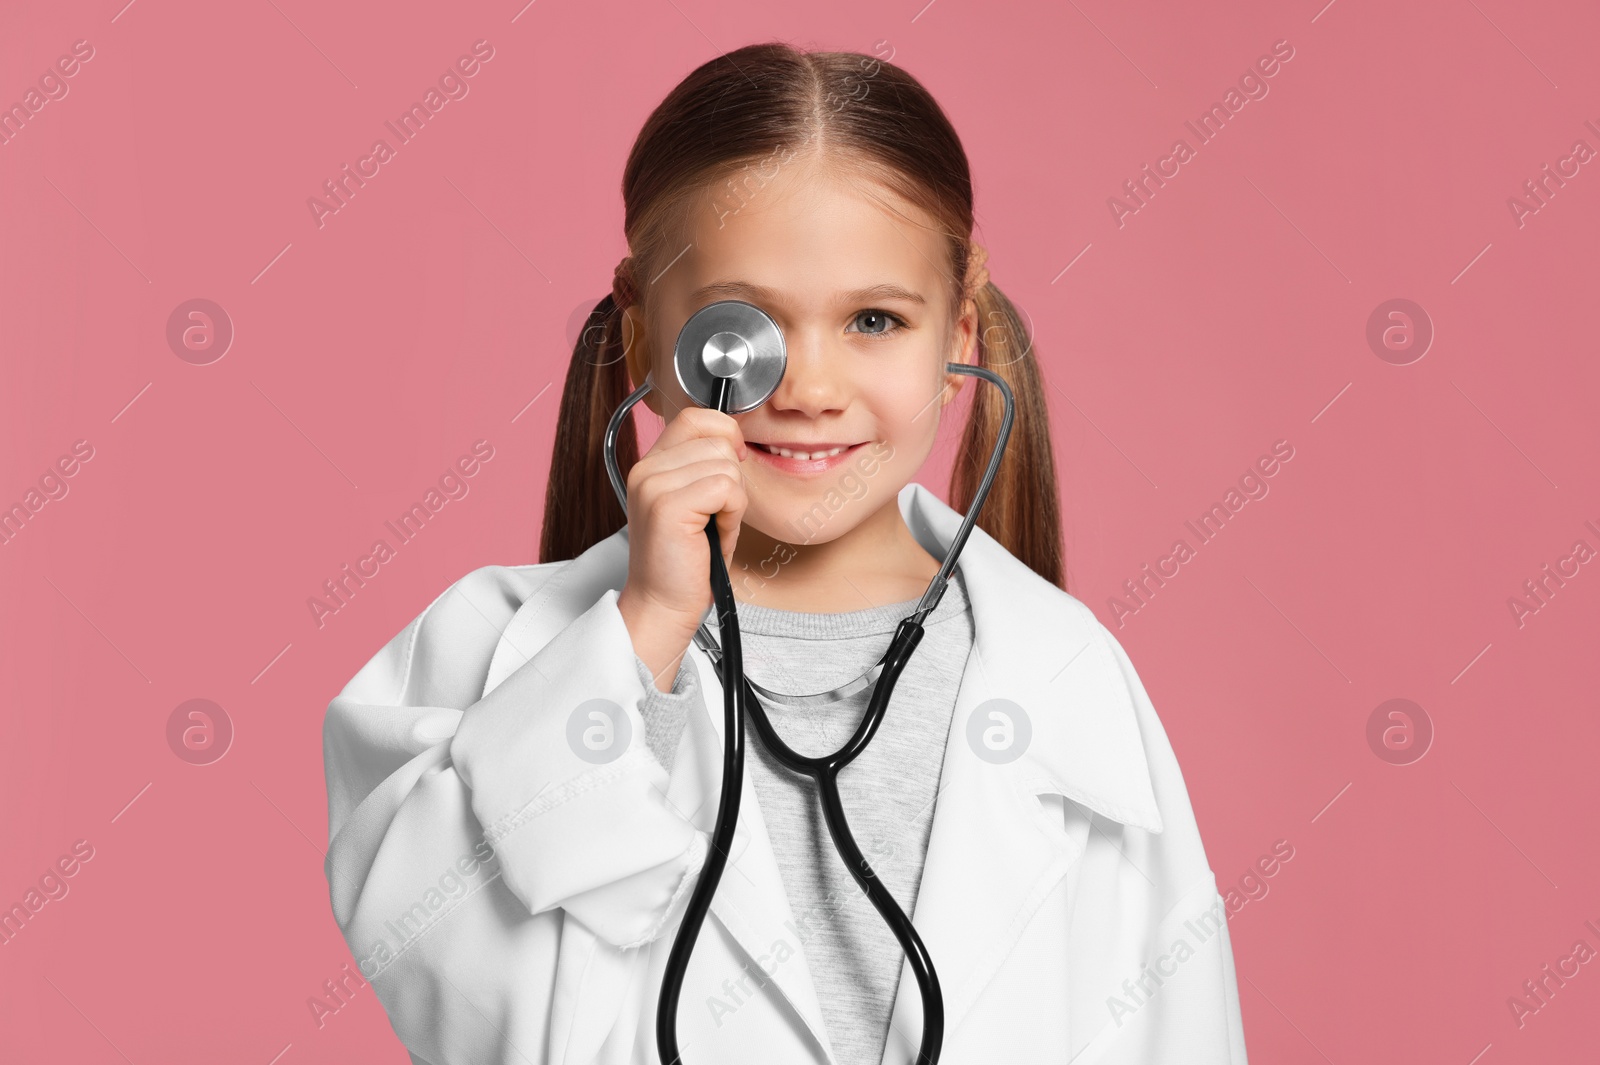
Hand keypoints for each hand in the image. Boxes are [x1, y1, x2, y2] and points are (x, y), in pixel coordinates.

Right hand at [616, 406, 748, 690]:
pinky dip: (731, 516)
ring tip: (712, 529)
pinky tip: (714, 535)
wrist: (664, 605)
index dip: (725, 436)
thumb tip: (736, 440)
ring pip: (727, 465)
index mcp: (651, 464)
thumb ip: (705, 467)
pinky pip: (727, 489)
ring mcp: (654, 485)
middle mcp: (647, 469)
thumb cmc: (686, 561)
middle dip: (733, 481)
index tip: (730, 471)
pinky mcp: (668, 506)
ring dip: (733, 502)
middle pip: (719, 441)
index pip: (696, 417)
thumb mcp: (696, 503)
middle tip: (716, 517)